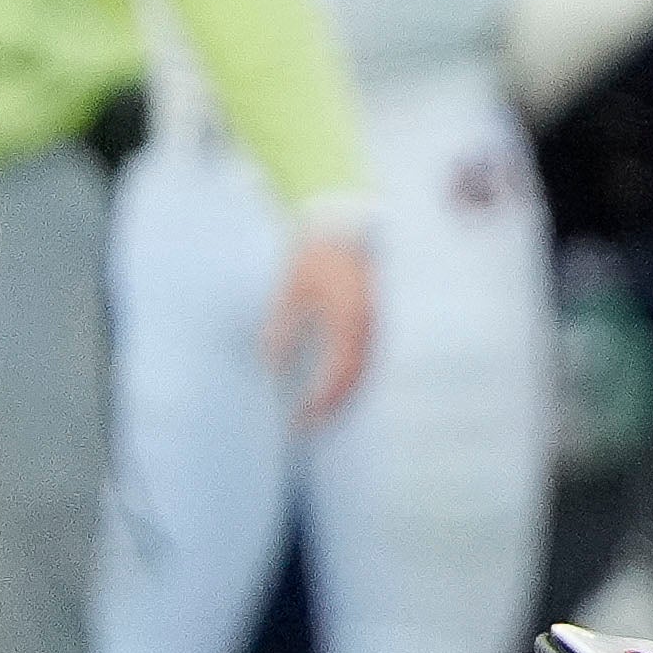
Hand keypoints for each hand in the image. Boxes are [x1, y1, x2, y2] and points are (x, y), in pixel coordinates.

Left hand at [263, 232, 374, 426]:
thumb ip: (282, 323)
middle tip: (308, 424)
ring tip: (319, 408)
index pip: (337, 374)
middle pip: (355, 380)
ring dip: (342, 392)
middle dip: (332, 405)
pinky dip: (352, 374)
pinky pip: (371, 357)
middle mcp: (371, 329)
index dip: (320, 401)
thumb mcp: (295, 285)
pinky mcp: (382, 321)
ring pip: (365, 371)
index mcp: (349, 322)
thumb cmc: (323, 253)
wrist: (358, 227)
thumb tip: (269, 361)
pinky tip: (335, 380)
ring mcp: (382, 327)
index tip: (300, 419)